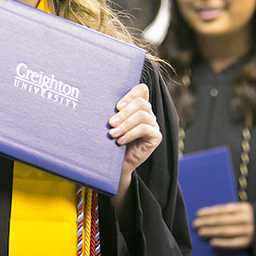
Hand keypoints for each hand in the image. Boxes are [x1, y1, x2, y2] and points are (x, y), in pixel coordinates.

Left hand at [108, 83, 161, 198]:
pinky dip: (131, 134)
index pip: (141, 90)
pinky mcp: (156, 137)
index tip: (117, 106)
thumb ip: (112, 112)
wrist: (117, 165)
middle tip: (111, 122)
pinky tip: (121, 141)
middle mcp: (148, 113)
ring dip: (125, 124)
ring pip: (142, 115)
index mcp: (138, 106)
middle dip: (124, 112)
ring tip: (113, 133)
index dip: (130, 94)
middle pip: (141, 102)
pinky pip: (145, 129)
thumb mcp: (112, 124)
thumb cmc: (112, 142)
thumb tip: (99, 98)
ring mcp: (153, 125)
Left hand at [193, 202, 254, 248]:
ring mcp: (248, 231)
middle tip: (196, 224)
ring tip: (200, 232)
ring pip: (226, 231)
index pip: (223, 209)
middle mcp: (246, 218)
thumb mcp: (244, 210)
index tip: (198, 214)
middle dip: (207, 222)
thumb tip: (209, 214)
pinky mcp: (248, 242)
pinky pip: (233, 243)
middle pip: (222, 220)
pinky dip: (222, 243)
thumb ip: (231, 210)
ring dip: (211, 232)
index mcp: (244, 207)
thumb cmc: (250, 217)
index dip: (209, 212)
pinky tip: (212, 242)